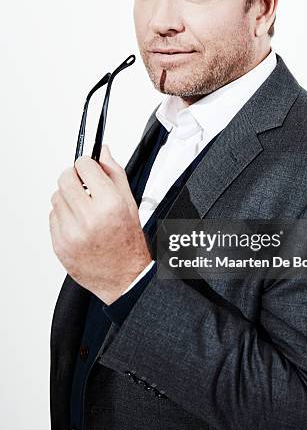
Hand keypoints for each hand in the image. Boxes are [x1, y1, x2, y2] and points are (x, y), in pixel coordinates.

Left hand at [49, 144, 150, 304]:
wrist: (124, 278)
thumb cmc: (128, 242)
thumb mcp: (130, 203)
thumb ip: (114, 173)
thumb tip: (103, 152)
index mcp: (110, 204)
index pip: (85, 166)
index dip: (87, 164)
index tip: (89, 168)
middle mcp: (89, 218)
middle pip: (65, 178)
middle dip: (73, 177)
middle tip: (83, 185)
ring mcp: (72, 233)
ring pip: (56, 197)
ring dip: (67, 197)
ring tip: (83, 208)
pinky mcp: (60, 245)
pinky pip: (52, 217)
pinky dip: (63, 216)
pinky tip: (78, 223)